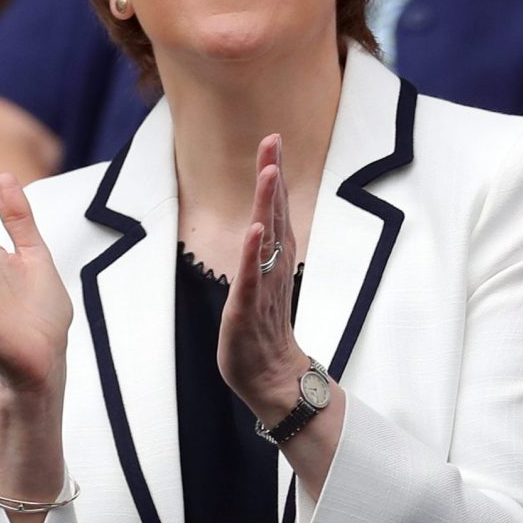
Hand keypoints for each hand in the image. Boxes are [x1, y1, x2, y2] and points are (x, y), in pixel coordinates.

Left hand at [217, 134, 307, 424]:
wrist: (273, 380)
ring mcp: (263, 288)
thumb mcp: (263, 284)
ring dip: (267, 205)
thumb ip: (265, 253)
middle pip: (274, 214)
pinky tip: (254, 230)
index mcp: (275, 260)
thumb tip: (263, 222)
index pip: (275, 210)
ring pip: (267, 239)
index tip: (273, 142)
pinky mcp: (247, 309)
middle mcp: (274, 267)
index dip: (274, 176)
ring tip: (269, 173)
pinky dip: (253, 253)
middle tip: (273, 141)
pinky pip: (252, 278)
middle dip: (272, 176)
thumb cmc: (264, 331)